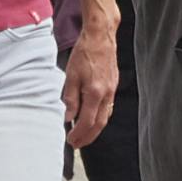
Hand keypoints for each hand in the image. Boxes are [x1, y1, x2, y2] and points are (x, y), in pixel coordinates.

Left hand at [62, 11, 118, 150]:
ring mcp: (112, 90)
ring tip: (83, 135)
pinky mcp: (113, 85)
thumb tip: (67, 117)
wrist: (101, 36)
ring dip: (94, 130)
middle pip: (99, 125)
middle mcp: (106, 95)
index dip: (78, 134)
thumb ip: (70, 99)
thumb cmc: (84, 52)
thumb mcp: (71, 75)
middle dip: (88, 137)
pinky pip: (108, 108)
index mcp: (95, 93)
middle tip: (77, 145)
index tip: (70, 140)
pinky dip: (100, 118)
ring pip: (105, 117)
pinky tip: (92, 118)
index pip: (87, 122)